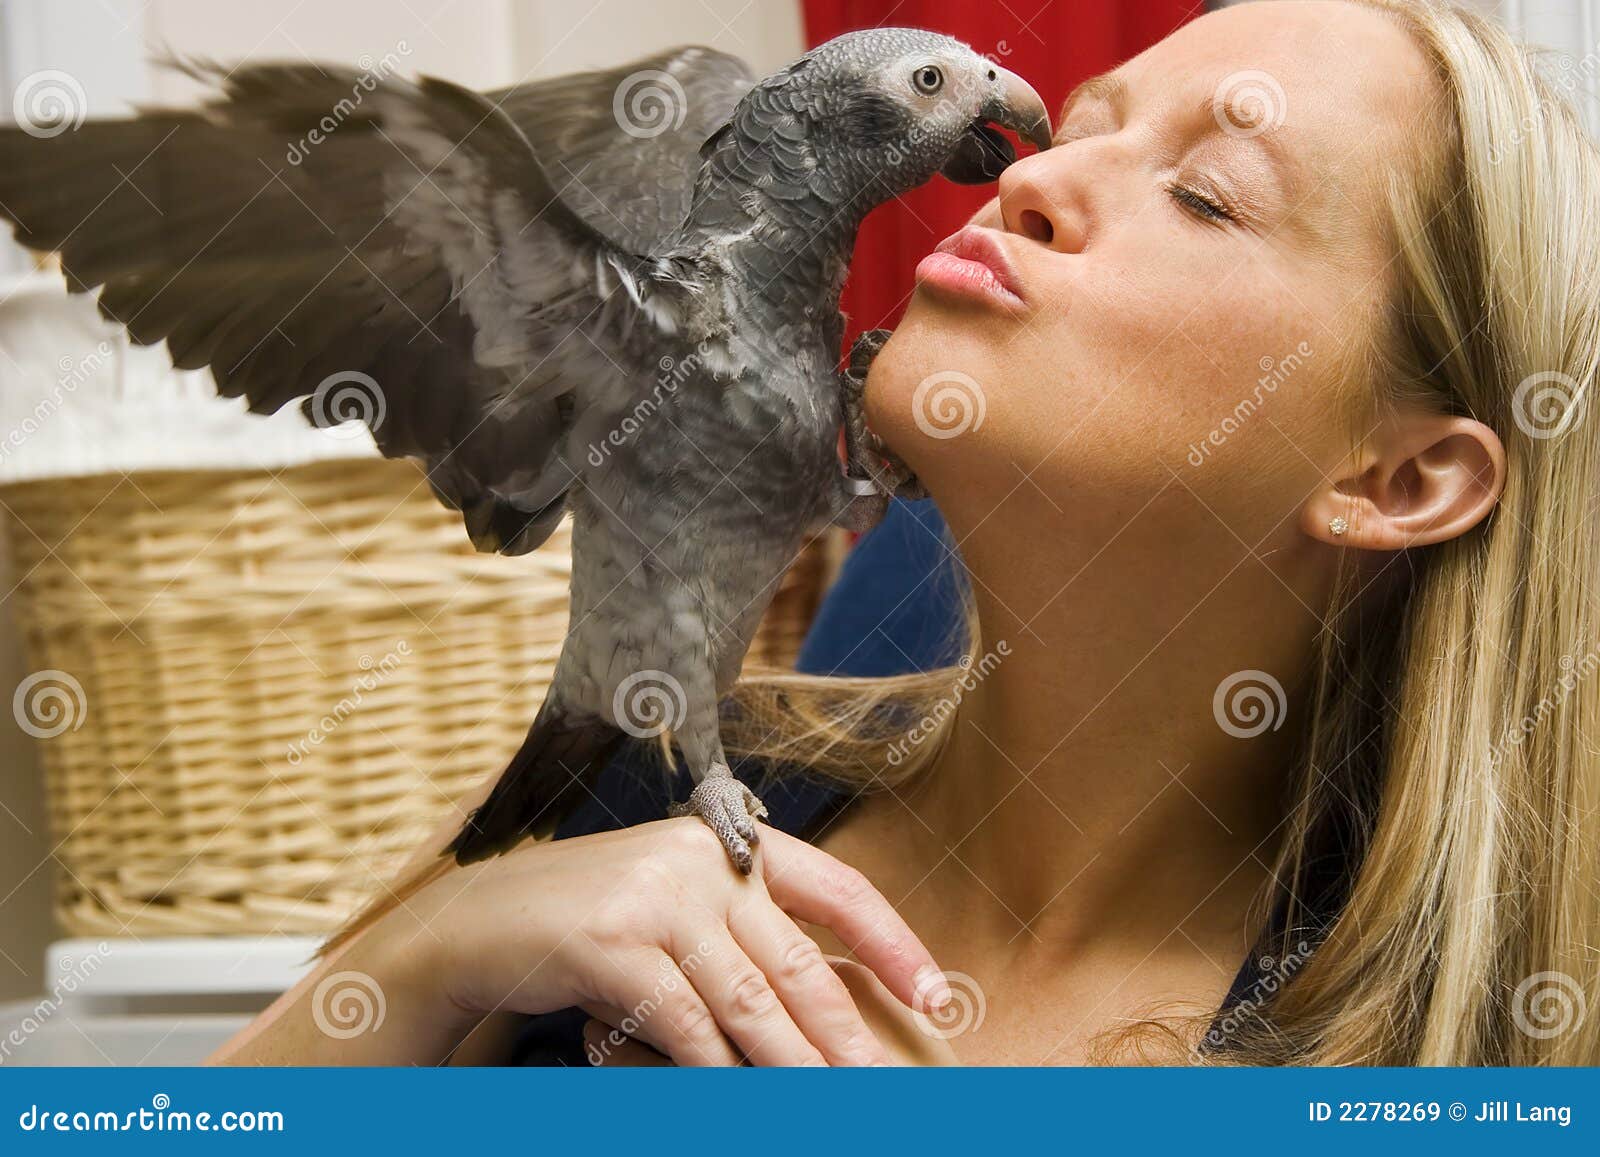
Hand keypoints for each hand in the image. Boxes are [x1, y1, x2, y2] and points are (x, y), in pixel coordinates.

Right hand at [376, 816, 951, 1065]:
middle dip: (848, 1036)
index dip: (893, 940)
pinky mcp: (613, 940)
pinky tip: (738, 1099)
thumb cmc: (590, 924)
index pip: (836, 887)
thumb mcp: (674, 908)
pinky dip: (717, 1072)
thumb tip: (822, 1015)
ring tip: (832, 1104)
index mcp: (728, 843)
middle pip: (799, 962)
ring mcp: (657, 895)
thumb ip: (741, 937)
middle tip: (887, 1086)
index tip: (935, 994)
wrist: (476, 923)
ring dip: (796, 1067)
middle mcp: (701, 859)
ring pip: (751, 1002)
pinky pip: (686, 1025)